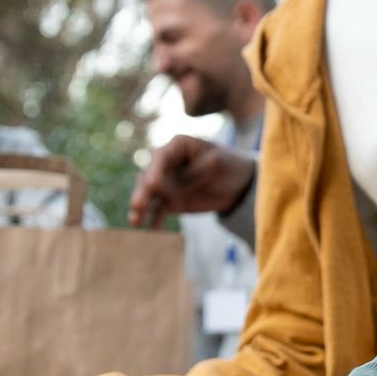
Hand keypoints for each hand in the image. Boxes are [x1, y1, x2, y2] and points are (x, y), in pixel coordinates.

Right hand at [129, 135, 254, 228]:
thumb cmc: (230, 166)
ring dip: (141, 208)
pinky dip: (154, 220)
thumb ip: (191, 169)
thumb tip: (167, 180)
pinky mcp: (170, 200)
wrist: (241, 186)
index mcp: (178, 146)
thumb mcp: (216, 161)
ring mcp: (166, 182)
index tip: (154, 186)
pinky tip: (155, 230)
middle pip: (149, 176)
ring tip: (135, 221)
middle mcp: (167, 163)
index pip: (161, 157)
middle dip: (143, 192)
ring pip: (148, 195)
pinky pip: (157, 210)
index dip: (155, 171)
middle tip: (137, 206)